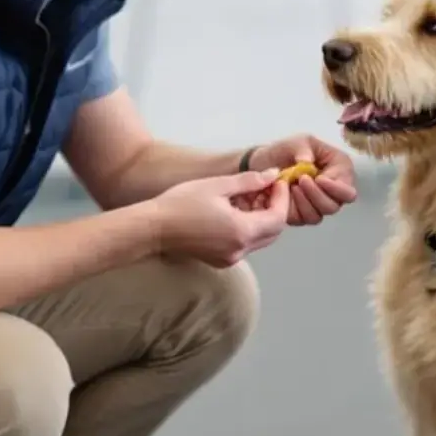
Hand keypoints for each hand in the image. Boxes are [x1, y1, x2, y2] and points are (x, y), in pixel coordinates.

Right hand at [152, 169, 290, 267]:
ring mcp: (231, 258)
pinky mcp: (221, 260)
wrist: (154, 228)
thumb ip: (249, 181)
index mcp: (242, 231)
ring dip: (262, 219)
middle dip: (275, 209)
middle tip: (266, 188)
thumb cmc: (182, 203)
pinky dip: (248, 228)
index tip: (277, 182)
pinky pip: (245, 244)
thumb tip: (272, 175)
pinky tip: (236, 211)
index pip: (278, 218)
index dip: (282, 198)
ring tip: (249, 197)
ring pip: (261, 239)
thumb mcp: (218, 185)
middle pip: (273, 232)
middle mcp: (240, 249)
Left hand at [239, 134, 357, 225]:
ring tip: (293, 186)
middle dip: (317, 195)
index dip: (336, 188)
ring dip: (304, 202)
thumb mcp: (298, 141)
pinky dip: (294, 208)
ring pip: (318, 215)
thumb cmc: (287, 150)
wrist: (265, 162)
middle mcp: (333, 191)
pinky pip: (303, 219)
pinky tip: (287, 194)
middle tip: (302, 180)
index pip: (348, 191)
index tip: (318, 178)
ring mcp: (318, 205)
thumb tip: (306, 161)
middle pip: (334, 206)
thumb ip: (304, 148)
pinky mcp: (302, 215)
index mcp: (340, 171)